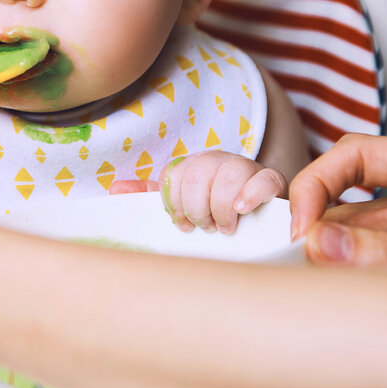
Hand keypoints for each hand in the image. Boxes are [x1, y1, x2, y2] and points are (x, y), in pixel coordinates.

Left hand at [112, 151, 286, 233]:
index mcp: (192, 165)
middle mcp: (217, 160)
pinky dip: (251, 194)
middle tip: (205, 227)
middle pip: (198, 173)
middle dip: (197, 207)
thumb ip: (149, 196)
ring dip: (222, 206)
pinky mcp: (271, 180)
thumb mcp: (180, 205)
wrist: (255, 221)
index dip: (174, 203)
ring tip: (225, 226)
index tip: (182, 224)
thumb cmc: (211, 213)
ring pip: (229, 174)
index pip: (174, 175)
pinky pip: (264, 179)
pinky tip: (242, 210)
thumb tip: (114, 189)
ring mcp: (245, 168)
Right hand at [289, 134, 386, 297]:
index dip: (321, 181)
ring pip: (376, 242)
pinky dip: (371, 286)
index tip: (299, 221)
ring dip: (347, 259)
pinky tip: (360, 299)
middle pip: (362, 202)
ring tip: (323, 282)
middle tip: (298, 260)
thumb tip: (329, 244)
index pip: (364, 156)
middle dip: (326, 226)